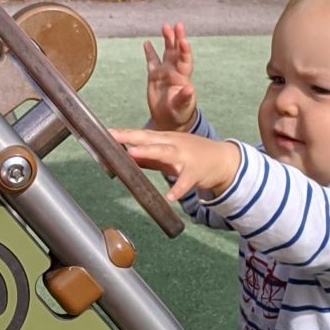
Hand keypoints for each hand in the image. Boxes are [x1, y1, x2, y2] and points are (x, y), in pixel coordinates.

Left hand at [110, 127, 240, 201]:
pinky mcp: (196, 171)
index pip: (142, 134)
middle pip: (150, 138)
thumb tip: (126, 157)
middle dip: (131, 137)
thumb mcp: (169, 154)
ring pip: (166, 152)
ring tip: (133, 154)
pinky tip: (170, 196)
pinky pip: (185, 181)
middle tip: (113, 136)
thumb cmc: (192, 156)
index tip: (106, 132)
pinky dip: (178, 188)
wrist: (223, 160)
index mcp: (165, 139)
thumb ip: (148, 157)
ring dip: (149, 152)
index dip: (124, 133)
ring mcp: (185, 156)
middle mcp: (174, 143)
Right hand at [142, 22, 196, 130]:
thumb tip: (190, 89)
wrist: (169, 119)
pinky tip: (147, 43)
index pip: (185, 60)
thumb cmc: (179, 113)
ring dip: (167, 40)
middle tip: (178, 25)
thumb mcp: (182, 107)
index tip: (183, 40)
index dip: (185, 50)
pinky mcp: (154, 76)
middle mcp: (175, 71)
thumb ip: (185, 98)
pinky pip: (152, 62)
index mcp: (183, 77)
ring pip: (166, 53)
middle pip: (177, 52)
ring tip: (165, 27)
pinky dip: (150, 52)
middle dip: (177, 38)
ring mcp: (165, 72)